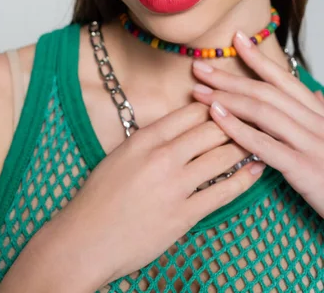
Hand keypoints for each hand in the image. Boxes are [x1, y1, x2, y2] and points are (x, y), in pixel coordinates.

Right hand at [49, 99, 264, 286]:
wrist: (85, 239)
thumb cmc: (98, 196)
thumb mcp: (120, 155)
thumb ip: (150, 139)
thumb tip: (179, 129)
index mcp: (144, 138)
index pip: (190, 111)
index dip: (214, 105)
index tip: (227, 105)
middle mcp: (162, 156)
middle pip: (212, 129)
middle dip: (235, 122)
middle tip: (250, 120)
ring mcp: (174, 186)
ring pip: (222, 156)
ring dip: (243, 147)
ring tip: (258, 140)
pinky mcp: (183, 215)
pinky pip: (223, 192)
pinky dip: (244, 179)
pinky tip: (255, 170)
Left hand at [191, 29, 323, 217]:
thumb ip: (320, 113)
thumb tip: (313, 93)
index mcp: (319, 114)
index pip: (284, 79)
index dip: (259, 58)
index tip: (236, 38)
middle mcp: (316, 122)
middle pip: (266, 91)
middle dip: (229, 78)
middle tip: (199, 68)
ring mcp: (311, 144)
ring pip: (264, 112)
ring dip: (227, 99)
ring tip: (199, 93)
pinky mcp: (304, 168)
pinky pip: (266, 145)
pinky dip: (238, 129)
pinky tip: (217, 119)